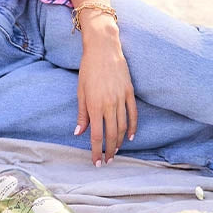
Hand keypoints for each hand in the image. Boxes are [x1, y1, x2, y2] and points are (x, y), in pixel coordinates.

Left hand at [74, 19, 137, 165]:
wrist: (104, 50)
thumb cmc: (88, 69)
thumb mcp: (80, 91)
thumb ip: (82, 114)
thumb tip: (79, 133)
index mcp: (94, 105)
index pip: (97, 135)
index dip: (97, 151)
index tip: (96, 162)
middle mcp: (109, 105)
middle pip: (111, 135)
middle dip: (109, 151)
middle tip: (107, 161)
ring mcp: (121, 99)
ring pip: (122, 127)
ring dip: (119, 142)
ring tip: (116, 152)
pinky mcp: (129, 93)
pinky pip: (133, 115)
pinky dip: (132, 127)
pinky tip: (130, 137)